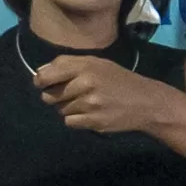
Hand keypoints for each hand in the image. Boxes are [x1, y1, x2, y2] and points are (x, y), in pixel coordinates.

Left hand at [35, 53, 181, 138]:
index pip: (49, 74)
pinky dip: (76, 120)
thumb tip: (40, 72)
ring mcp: (90, 104)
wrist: (145, 102)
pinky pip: (70, 122)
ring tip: (88, 103)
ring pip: (61, 109)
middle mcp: (86, 83)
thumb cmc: (119, 80)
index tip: (41, 84)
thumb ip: (69, 64)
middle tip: (71, 95)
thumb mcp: (98, 64)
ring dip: (69, 108)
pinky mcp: (94, 121)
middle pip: (51, 95)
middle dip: (56, 96)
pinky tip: (90, 114)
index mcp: (86, 66)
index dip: (40, 80)